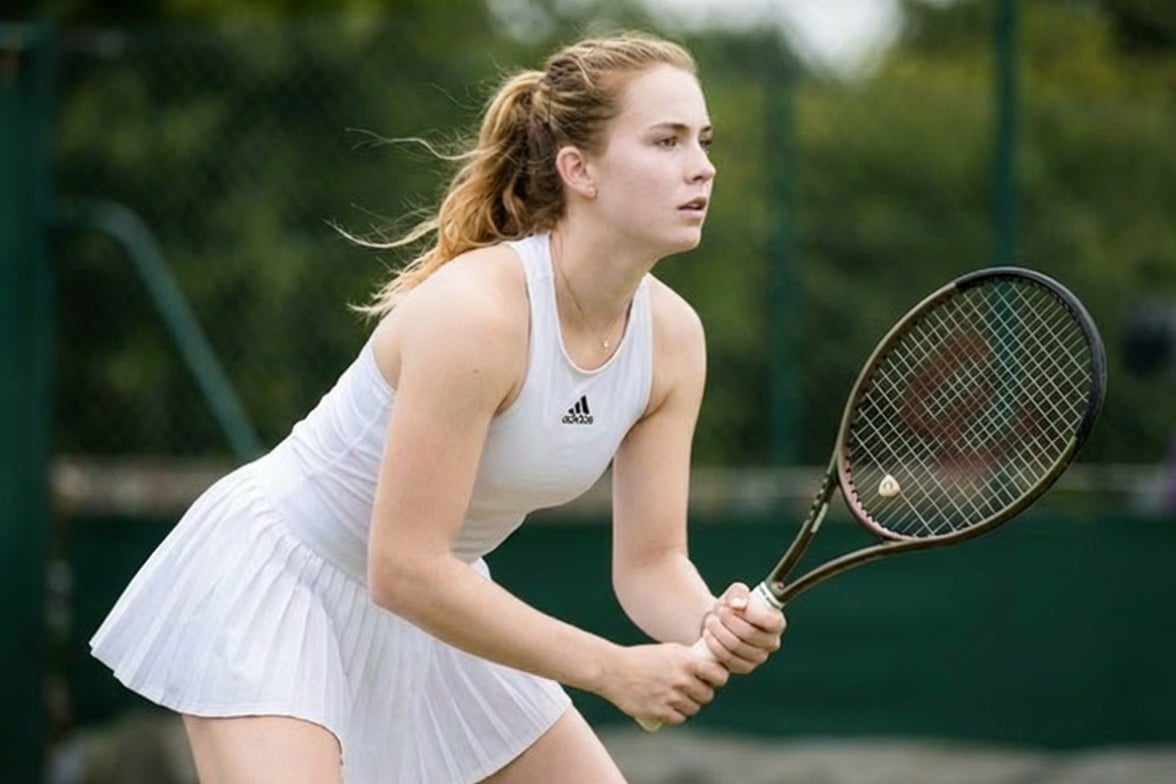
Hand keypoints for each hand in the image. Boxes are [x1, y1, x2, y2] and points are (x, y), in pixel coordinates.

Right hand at [596, 643, 729, 725]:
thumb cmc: (641, 658)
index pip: (719, 675)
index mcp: (686, 661)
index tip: (714, 679)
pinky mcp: (659, 711)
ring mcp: (670, 697)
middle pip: (707, 695)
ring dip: (689, 705)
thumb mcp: (668, 650)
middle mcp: (681, 680)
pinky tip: (669, 707)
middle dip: (701, 693)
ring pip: (693, 708)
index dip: (718, 678)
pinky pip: (679, 718)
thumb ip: (689, 658)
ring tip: (678, 697)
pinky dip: (676, 714)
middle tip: (691, 689)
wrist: (613, 670)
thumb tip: (709, 665)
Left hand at [700, 582, 785, 674]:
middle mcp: (772, 642)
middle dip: (730, 621)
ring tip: (711, 621)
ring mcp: (759, 657)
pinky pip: (728, 659)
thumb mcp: (735, 593)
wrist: (718, 623)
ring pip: (736, 646)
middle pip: (750, 634)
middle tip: (719, 611)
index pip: (772, 622)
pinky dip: (715, 645)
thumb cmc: (732, 606)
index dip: (752, 614)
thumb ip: (738, 592)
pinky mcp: (744, 667)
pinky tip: (708, 634)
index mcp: (776, 622)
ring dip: (719, 631)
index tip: (733, 606)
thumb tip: (737, 604)